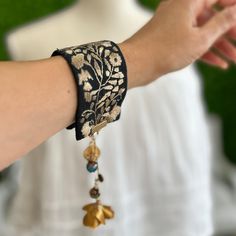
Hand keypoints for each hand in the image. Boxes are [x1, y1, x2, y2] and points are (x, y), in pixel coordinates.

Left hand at [120, 0, 235, 87]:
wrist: (137, 64)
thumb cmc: (166, 50)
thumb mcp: (200, 38)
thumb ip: (221, 23)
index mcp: (189, 1)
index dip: (233, 6)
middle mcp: (181, 9)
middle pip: (212, 17)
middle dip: (228, 32)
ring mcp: (175, 25)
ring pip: (202, 32)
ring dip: (219, 46)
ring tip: (234, 59)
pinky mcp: (170, 40)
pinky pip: (191, 42)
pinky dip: (204, 52)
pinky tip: (219, 64)